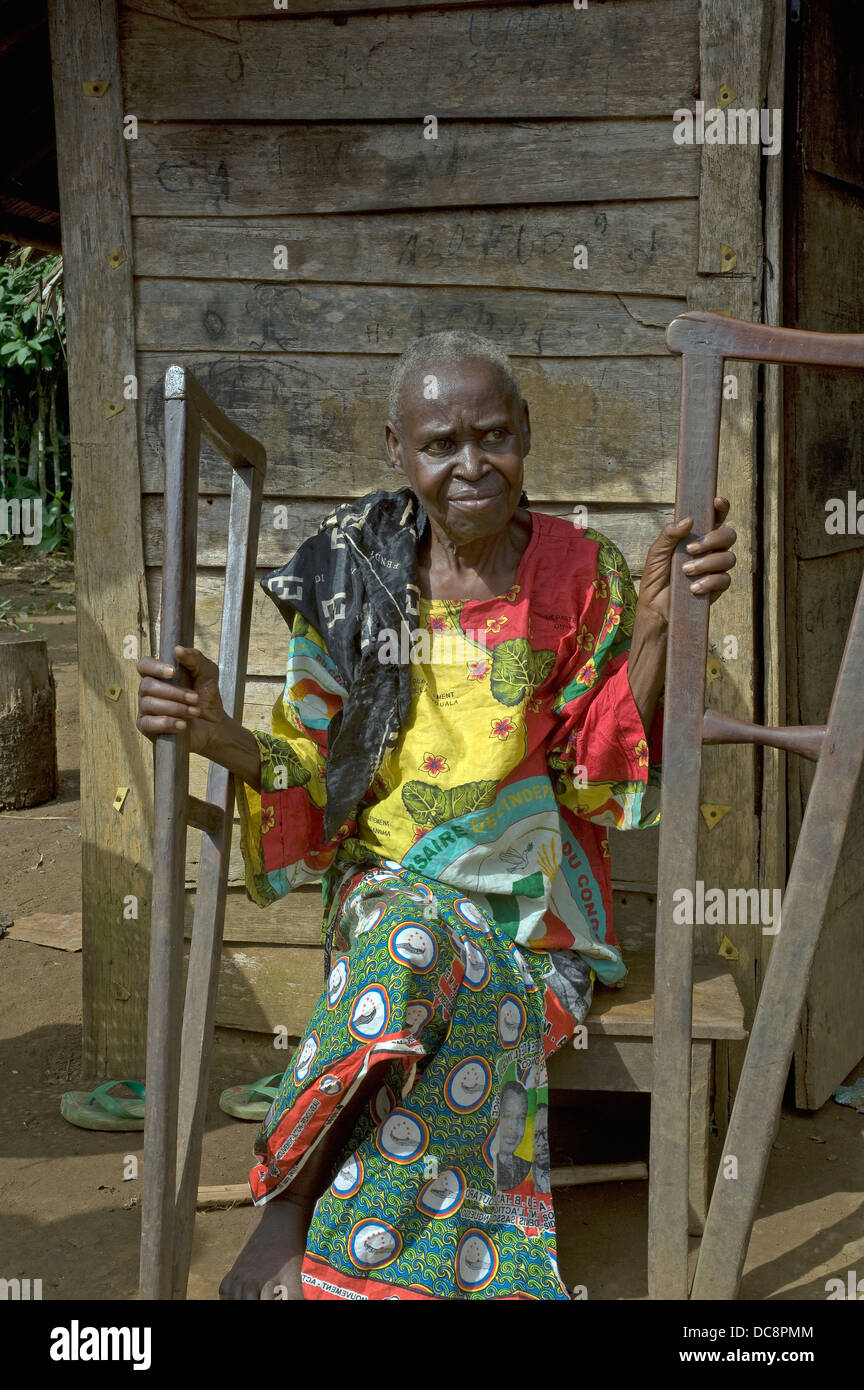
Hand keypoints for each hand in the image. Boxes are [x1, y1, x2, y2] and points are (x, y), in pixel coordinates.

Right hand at [136, 645, 226, 756]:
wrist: (213, 724)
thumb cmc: (206, 695)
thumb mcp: (207, 673)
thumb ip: (195, 659)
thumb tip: (177, 649)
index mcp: (159, 674)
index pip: (144, 665)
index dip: (154, 667)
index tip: (173, 672)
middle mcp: (148, 690)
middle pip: (147, 685)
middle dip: (174, 692)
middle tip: (195, 698)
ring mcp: (145, 709)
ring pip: (148, 704)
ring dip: (175, 708)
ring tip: (194, 712)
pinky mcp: (147, 727)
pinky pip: (147, 723)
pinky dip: (167, 723)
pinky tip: (182, 724)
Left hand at [637, 497, 736, 627]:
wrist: (655, 608)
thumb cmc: (656, 577)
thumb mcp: (657, 552)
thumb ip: (669, 534)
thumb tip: (689, 520)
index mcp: (697, 537)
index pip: (715, 518)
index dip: (721, 508)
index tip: (717, 502)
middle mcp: (710, 551)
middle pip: (728, 535)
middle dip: (713, 539)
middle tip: (691, 549)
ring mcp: (716, 569)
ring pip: (729, 558)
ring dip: (707, 563)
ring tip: (685, 571)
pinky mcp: (717, 588)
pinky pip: (725, 580)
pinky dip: (709, 582)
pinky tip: (693, 588)